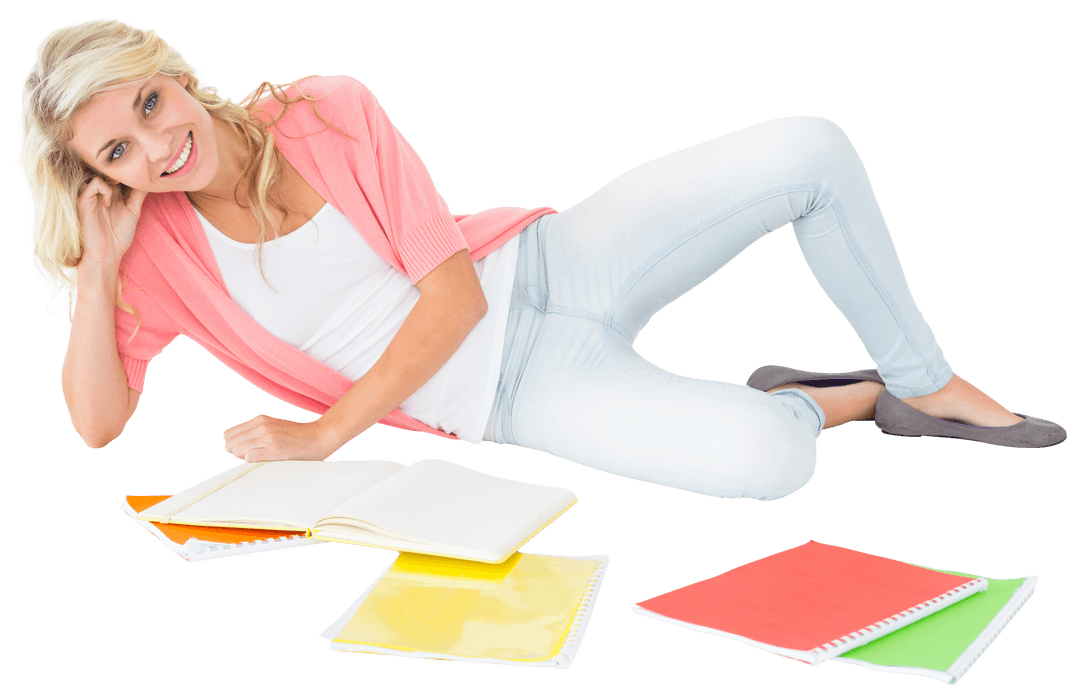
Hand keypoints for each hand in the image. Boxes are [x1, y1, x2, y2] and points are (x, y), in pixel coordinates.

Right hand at [76, 176, 147, 269]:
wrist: (106, 253)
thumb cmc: (118, 236)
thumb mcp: (133, 212)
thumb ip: (138, 195)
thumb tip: (149, 180)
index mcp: (113, 194)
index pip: (120, 175)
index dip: (129, 173)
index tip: (141, 176)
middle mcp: (102, 192)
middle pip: (110, 171)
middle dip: (122, 173)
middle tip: (132, 179)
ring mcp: (92, 196)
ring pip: (101, 173)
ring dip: (114, 179)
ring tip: (120, 189)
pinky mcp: (84, 200)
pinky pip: (94, 183)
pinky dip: (105, 189)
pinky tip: (109, 203)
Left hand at [222, 413, 340, 461]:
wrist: (319, 436)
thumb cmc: (297, 435)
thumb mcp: (274, 427)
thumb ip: (256, 433)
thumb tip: (237, 448)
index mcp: (259, 420)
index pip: (229, 434)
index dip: (233, 444)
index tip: (243, 449)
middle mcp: (261, 427)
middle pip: (230, 443)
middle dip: (235, 452)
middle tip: (251, 455)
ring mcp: (267, 437)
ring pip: (238, 450)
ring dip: (244, 457)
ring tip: (259, 457)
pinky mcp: (274, 449)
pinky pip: (250, 457)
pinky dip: (253, 460)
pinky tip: (264, 459)